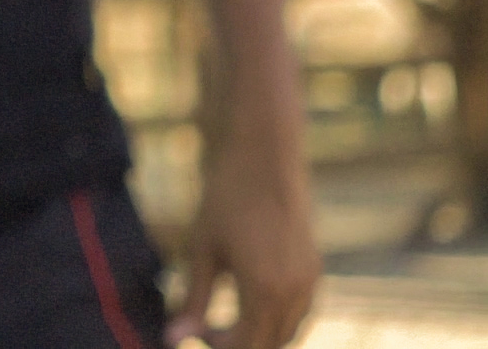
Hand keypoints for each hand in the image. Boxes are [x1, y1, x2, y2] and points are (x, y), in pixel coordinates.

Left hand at [165, 102, 320, 347]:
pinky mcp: (315, 269)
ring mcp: (310, 281)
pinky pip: (300, 313)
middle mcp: (295, 292)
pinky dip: (276, 319)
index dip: (217, 345)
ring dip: (260, 335)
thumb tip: (172, 339)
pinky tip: (249, 303)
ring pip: (288, 333)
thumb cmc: (225, 200)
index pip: (244, 346)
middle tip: (206, 329)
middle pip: (269, 345)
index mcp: (265, 291)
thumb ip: (192, 300)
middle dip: (238, 344)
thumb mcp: (201, 251)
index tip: (192, 330)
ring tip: (226, 319)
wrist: (262, 157)